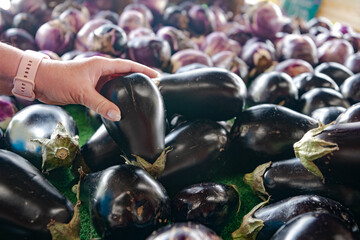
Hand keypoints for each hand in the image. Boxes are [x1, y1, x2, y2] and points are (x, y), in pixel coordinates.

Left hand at [34, 56, 158, 120]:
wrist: (40, 82)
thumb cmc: (59, 80)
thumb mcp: (83, 92)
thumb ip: (101, 104)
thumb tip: (118, 116)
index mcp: (101, 65)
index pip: (128, 65)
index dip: (143, 70)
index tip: (157, 76)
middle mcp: (100, 71)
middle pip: (124, 74)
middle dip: (137, 80)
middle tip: (152, 88)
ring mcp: (95, 80)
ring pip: (115, 85)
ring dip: (126, 90)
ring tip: (140, 97)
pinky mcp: (89, 90)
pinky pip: (106, 94)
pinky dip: (114, 99)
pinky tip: (120, 106)